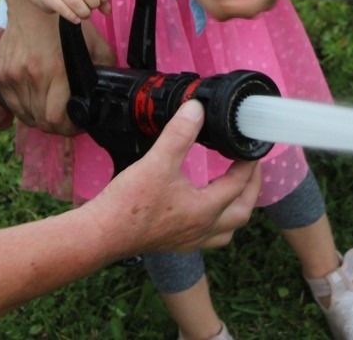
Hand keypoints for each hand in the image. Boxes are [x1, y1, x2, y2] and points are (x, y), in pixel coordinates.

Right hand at [0, 0, 114, 132]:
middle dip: (57, 126)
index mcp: (55, 69)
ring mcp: (12, 75)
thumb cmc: (65, 22)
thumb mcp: (94, 41)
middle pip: (41, 121)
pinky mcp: (2, 74)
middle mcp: (30, 75)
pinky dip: (24, 109)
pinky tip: (36, 102)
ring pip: (26, 116)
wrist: (31, 5)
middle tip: (68, 119)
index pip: (55, 118)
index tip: (78, 124)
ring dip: (40, 118)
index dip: (68, 128)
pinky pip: (12, 104)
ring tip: (53, 110)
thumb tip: (111, 87)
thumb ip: (105, 65)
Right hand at [88, 99, 260, 256]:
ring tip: (234, 188)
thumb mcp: (158, 161)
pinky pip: (208, 236)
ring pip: (227, 230)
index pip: (239, 184)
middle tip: (251, 167)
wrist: (101, 234)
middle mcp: (202, 229)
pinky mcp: (175, 244)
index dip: (248, 164)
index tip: (251, 148)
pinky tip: (204, 206)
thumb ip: (179, 133)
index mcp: (205, 209)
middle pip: (242, 213)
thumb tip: (196, 108)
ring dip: (236, 208)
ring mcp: (189, 240)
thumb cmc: (130, 203)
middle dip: (251, 188)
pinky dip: (216, 220)